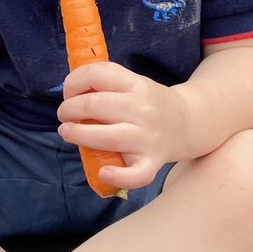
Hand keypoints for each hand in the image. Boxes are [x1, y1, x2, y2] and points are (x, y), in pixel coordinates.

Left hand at [57, 62, 187, 190]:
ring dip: (78, 134)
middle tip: (65, 115)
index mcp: (136, 85)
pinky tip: (103, 172)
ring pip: (107, 137)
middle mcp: (142, 109)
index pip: (97, 74)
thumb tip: (67, 90)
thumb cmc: (148, 104)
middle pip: (95, 105)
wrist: (187, 123)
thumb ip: (105, 83)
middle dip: (68, 109)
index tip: (69, 92)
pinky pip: (137, 174)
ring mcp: (147, 137)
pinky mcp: (152, 162)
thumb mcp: (132, 83)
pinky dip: (118, 177)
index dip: (73, 82)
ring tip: (67, 132)